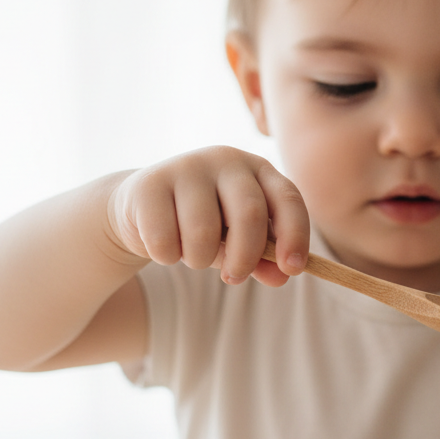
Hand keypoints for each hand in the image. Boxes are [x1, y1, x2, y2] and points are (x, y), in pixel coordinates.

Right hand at [106, 146, 308, 286]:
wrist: (143, 210)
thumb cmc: (204, 226)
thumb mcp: (239, 242)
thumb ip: (263, 259)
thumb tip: (281, 277)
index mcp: (257, 170)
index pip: (288, 198)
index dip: (295, 235)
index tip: (292, 269)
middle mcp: (226, 160)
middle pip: (249, 213)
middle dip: (245, 257)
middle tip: (234, 278)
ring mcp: (186, 166)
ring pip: (204, 232)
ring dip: (199, 260)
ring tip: (192, 255)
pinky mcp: (149, 184)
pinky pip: (165, 239)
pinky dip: (167, 257)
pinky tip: (164, 247)